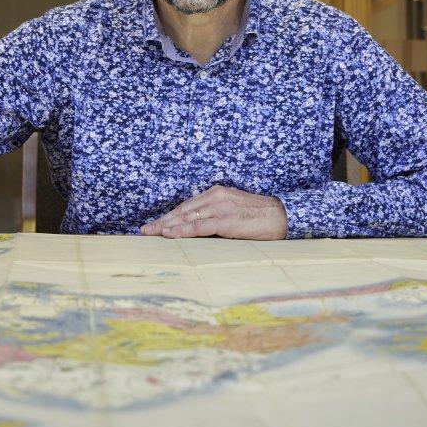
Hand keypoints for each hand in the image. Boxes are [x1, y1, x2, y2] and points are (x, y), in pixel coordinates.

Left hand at [141, 185, 287, 239]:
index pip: (187, 205)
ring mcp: (221, 208)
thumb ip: (216, 215)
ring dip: (166, 226)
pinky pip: (199, 226)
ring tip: (150, 233)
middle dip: (162, 221)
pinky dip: (182, 230)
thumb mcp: (234, 210)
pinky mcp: (226, 220)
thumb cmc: (259, 216)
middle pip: (182, 210)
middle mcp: (216, 197)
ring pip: (187, 217)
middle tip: (144, 230)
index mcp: (217, 193)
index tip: (155, 224)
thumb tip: (198, 228)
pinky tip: (169, 233)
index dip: (169, 216)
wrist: (282, 216)